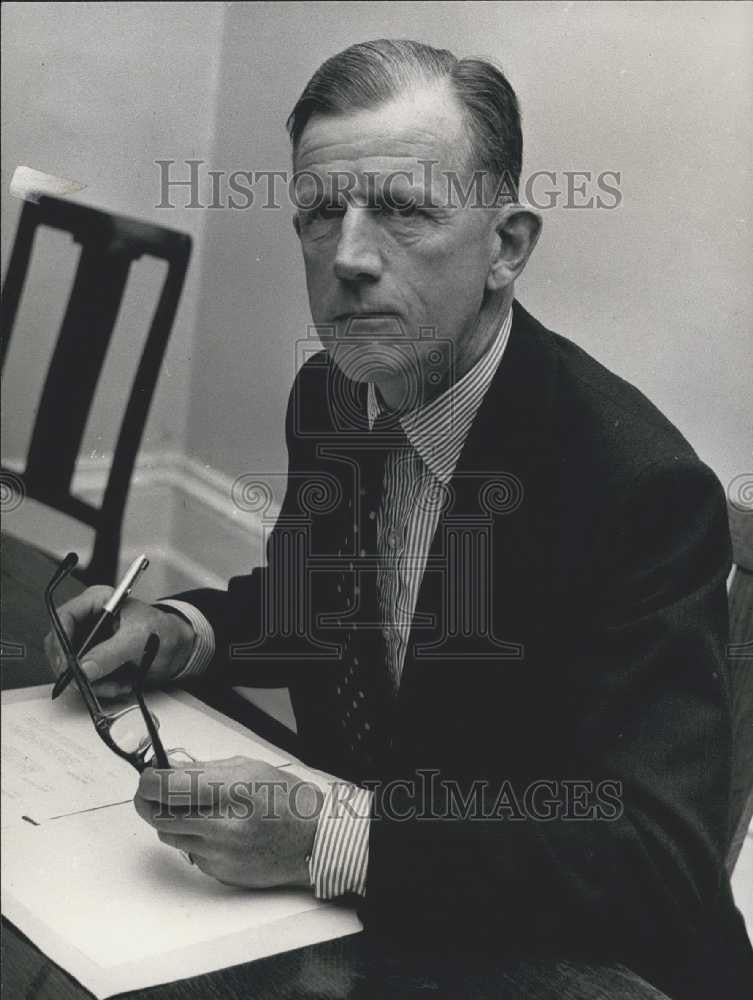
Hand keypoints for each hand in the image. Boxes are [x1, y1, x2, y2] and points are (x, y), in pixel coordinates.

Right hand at [44, 586, 195, 698]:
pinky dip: (103, 687)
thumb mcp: (138, 639)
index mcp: (98, 602)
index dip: (60, 641)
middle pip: (62, 646)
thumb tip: (85, 668)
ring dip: (94, 682)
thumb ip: (111, 653)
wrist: (179, 649)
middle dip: (76, 668)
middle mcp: (89, 621)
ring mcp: (91, 643)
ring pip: (73, 667)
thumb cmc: (164, 631)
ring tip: (119, 683)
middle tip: (88, 682)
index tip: (67, 664)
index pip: (64, 617)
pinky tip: (122, 684)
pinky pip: (87, 679)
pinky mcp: (96, 661)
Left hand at [134, 756, 322, 888]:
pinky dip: (193, 839)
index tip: (148, 775)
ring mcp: (218, 853)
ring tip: (194, 809)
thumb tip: (169, 767)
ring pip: (169, 835)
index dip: (149, 780)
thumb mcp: (249, 768)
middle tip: (154, 790)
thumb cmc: (287, 800)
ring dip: (171, 820)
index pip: (168, 787)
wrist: (313, 840)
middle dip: (151, 800)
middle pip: (158, 815)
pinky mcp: (218, 872)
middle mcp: (221, 826)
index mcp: (230, 791)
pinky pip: (189, 853)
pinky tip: (216, 831)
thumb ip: (205, 769)